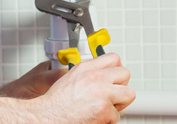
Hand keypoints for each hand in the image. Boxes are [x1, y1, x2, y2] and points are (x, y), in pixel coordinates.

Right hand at [0, 53, 134, 123]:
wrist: (47, 117)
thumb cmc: (55, 104)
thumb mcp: (70, 79)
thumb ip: (88, 74)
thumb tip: (104, 76)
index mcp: (86, 68)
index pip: (114, 58)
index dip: (116, 70)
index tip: (114, 77)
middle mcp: (95, 77)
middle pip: (125, 73)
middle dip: (121, 86)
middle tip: (113, 95)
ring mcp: (102, 93)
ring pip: (129, 94)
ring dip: (119, 103)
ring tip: (105, 107)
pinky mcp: (105, 110)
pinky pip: (117, 116)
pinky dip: (108, 120)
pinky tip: (95, 117)